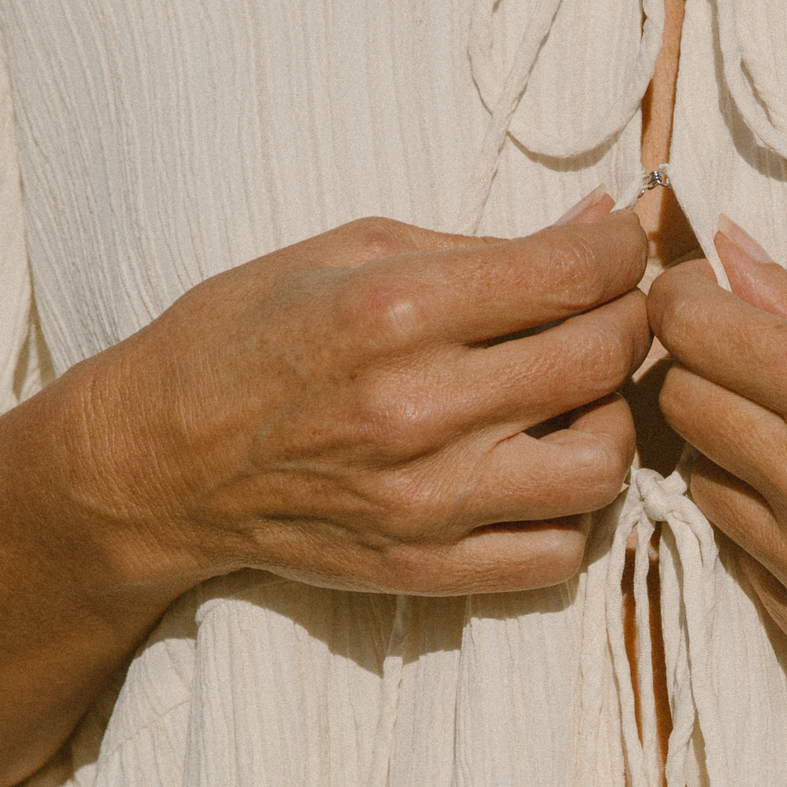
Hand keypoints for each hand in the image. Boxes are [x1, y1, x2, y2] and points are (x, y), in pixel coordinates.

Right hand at [68, 191, 650, 597]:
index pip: (574, 273)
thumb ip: (481, 244)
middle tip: (607, 311)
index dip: (621, 249)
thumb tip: (598, 217)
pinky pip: (559, 553)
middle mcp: (420, 409)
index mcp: (397, 311)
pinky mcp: (427, 568)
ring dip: (613, 423)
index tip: (618, 245)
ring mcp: (428, 501)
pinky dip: (575, 513)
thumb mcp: (348, 250)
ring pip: (604, 466)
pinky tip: (544, 472)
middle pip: (604, 359)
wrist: (156, 462)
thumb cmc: (245, 338)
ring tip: (577, 400)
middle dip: (630, 320)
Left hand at [648, 225, 786, 682]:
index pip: (694, 331)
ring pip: (699, 484)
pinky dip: (766, 523)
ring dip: (731, 450)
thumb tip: (728, 256)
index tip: (702, 292)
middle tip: (754, 360)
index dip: (685, 298)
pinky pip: (740, 557)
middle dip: (702, 368)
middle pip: (679, 405)